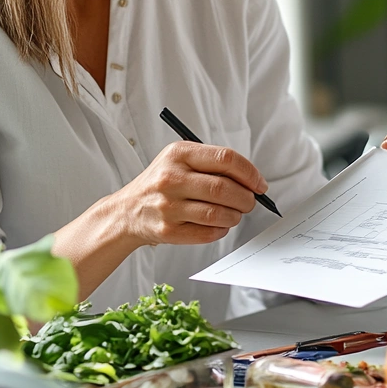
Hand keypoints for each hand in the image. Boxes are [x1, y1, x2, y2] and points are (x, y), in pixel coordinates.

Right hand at [110, 141, 267, 246]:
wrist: (128, 211)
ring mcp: (168, 206)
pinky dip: (221, 230)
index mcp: (178, 154)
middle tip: (250, 201)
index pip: (226, 159)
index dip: (250, 173)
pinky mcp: (168, 231)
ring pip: (218, 213)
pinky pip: (207, 233)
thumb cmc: (162, 183)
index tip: (259, 184)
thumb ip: (213, 164)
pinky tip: (219, 225)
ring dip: (235, 216)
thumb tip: (252, 179)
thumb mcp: (180, 159)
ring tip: (235, 213)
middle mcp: (171, 178)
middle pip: (224, 188)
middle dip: (246, 198)